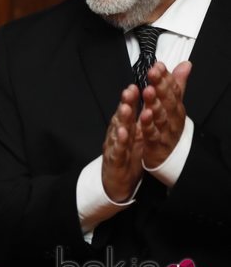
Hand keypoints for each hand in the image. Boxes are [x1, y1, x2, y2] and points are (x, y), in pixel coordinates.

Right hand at [101, 85, 143, 201]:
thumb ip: (143, 118)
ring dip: (121, 118)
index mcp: (126, 127)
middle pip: (122, 116)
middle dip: (126, 102)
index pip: (130, 109)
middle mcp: (118, 133)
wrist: (115, 182)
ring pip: (117, 130)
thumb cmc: (128, 156)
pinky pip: (117, 149)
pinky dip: (119, 141)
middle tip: (131, 89)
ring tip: (127, 107)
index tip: (137, 84)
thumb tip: (151, 99)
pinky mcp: (114, 160)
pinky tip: (123, 133)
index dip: (133, 97)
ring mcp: (114, 146)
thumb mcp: (138, 136)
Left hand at [140, 61, 189, 168]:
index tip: (158, 65)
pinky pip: (152, 133)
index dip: (165, 77)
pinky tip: (143, 115)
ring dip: (154, 103)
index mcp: (175, 107)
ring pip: (160, 116)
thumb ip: (177, 84)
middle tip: (152, 73)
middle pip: (167, 100)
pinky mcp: (156, 143)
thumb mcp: (173, 104)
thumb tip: (185, 64)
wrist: (169, 156)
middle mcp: (172, 118)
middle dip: (160, 86)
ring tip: (148, 91)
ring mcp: (165, 131)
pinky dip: (148, 125)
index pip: (173, 89)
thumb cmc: (169, 126)